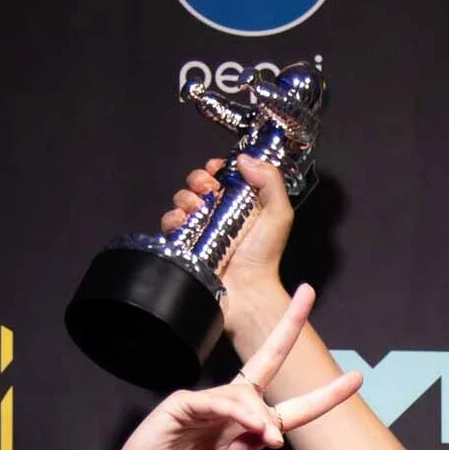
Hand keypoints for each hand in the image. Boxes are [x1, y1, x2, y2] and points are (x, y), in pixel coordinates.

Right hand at [96, 284, 360, 449]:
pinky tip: (248, 424)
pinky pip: (217, 400)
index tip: (355, 378)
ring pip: (246, 393)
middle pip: (267, 359)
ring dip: (259, 414)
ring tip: (264, 435)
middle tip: (308, 292)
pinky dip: (236, 411)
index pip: (294, 408)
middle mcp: (233, 408)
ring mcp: (208, 402)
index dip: (324, 394)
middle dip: (288, 327)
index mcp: (250, 428)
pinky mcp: (183, 403)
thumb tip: (270, 431)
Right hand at [160, 155, 292, 334]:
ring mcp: (200, 228)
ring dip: (185, 197)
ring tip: (197, 208)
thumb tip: (243, 158)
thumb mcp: (279, 213)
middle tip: (208, 189)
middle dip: (199, 179)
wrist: (246, 290)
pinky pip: (170, 223)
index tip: (218, 169)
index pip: (222, 174)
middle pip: (198, 183)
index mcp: (240, 202)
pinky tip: (183, 222)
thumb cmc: (265, 255)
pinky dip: (172, 218)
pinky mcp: (185, 244)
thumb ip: (270, 181)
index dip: (217, 168)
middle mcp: (219, 212)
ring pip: (182, 199)